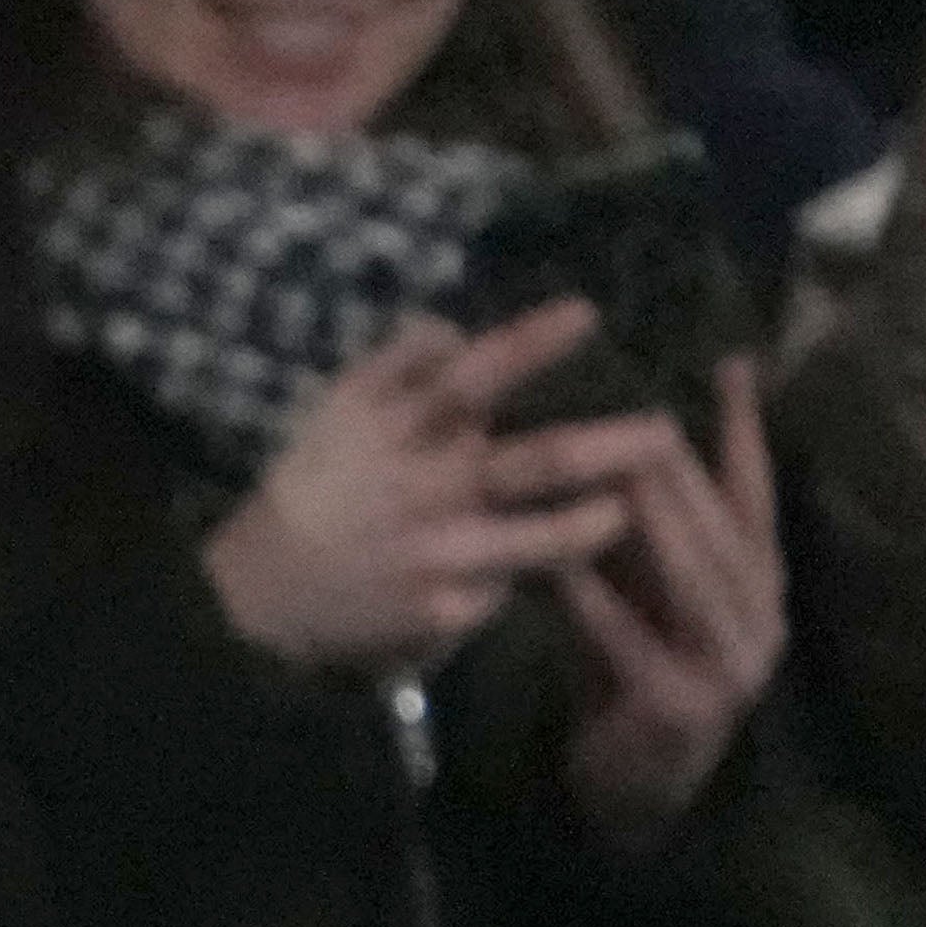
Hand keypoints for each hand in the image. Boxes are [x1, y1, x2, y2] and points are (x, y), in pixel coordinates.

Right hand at [195, 305, 635, 674]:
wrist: (260, 592)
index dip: (531, 343)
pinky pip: (495, 595)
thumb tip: (457, 330)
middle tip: (665, 432)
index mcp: (401, 427)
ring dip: (590, 526)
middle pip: (534, 463)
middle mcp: (426, 488)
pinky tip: (547, 581)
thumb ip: (399, 361)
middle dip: (608, 446)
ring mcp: (435, 555)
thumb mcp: (339, 406)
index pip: (474, 373)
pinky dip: (518, 583)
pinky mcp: (436, 612)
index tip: (588, 313)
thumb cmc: (313, 485)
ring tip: (628, 512)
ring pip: (532, 541)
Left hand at [540, 363, 784, 849]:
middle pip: (723, 525)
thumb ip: (653, 531)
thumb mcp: (652, 592)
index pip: (757, 491)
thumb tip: (628, 439)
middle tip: (639, 415)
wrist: (633, 793)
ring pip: (694, 577)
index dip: (746, 428)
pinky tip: (564, 567)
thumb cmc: (634, 677)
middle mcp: (760, 617)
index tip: (733, 361)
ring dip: (651, 524)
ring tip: (613, 471)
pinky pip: (637, 642)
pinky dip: (600, 604)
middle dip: (681, 471)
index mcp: (759, 582)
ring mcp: (730, 666)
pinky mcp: (683, 707)